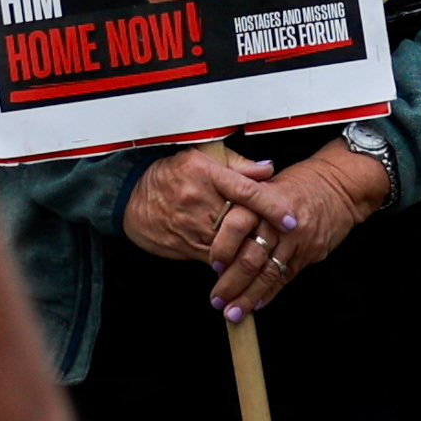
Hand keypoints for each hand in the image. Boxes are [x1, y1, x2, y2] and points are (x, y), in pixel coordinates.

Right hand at [119, 144, 281, 267]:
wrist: (129, 197)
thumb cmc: (170, 174)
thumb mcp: (201, 158)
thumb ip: (237, 165)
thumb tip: (268, 170)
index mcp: (205, 172)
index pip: (245, 190)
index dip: (271, 206)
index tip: (290, 219)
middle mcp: (198, 199)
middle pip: (241, 223)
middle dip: (263, 234)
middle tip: (282, 242)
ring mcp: (190, 225)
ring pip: (229, 245)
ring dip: (248, 252)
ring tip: (267, 256)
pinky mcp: (184, 245)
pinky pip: (213, 258)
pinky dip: (230, 261)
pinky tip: (240, 262)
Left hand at [204, 140, 386, 319]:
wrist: (341, 186)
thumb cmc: (298, 183)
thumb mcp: (267, 181)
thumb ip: (243, 204)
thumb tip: (217, 236)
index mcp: (263, 199)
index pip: (237, 224)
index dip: (223, 247)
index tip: (212, 264)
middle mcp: (278, 222)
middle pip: (251, 256)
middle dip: (231, 283)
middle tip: (217, 300)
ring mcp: (296, 240)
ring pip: (268, 273)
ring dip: (248, 296)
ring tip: (233, 313)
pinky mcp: (310, 253)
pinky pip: (285, 277)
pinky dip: (269, 293)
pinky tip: (256, 304)